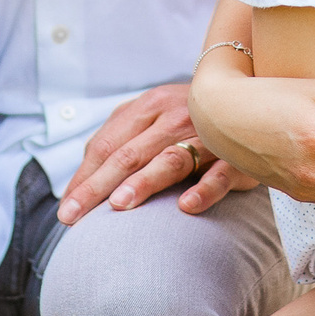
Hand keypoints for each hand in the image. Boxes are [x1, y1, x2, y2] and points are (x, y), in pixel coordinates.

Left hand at [57, 83, 261, 223]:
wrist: (249, 99)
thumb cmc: (190, 119)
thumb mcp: (152, 118)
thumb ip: (119, 141)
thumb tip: (78, 181)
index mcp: (149, 107)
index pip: (108, 144)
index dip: (84, 176)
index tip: (65, 208)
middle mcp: (174, 117)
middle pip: (129, 154)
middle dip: (96, 186)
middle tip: (72, 216)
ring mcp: (206, 136)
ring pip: (170, 159)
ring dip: (144, 182)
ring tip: (119, 205)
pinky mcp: (236, 156)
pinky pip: (220, 174)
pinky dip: (204, 189)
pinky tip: (186, 207)